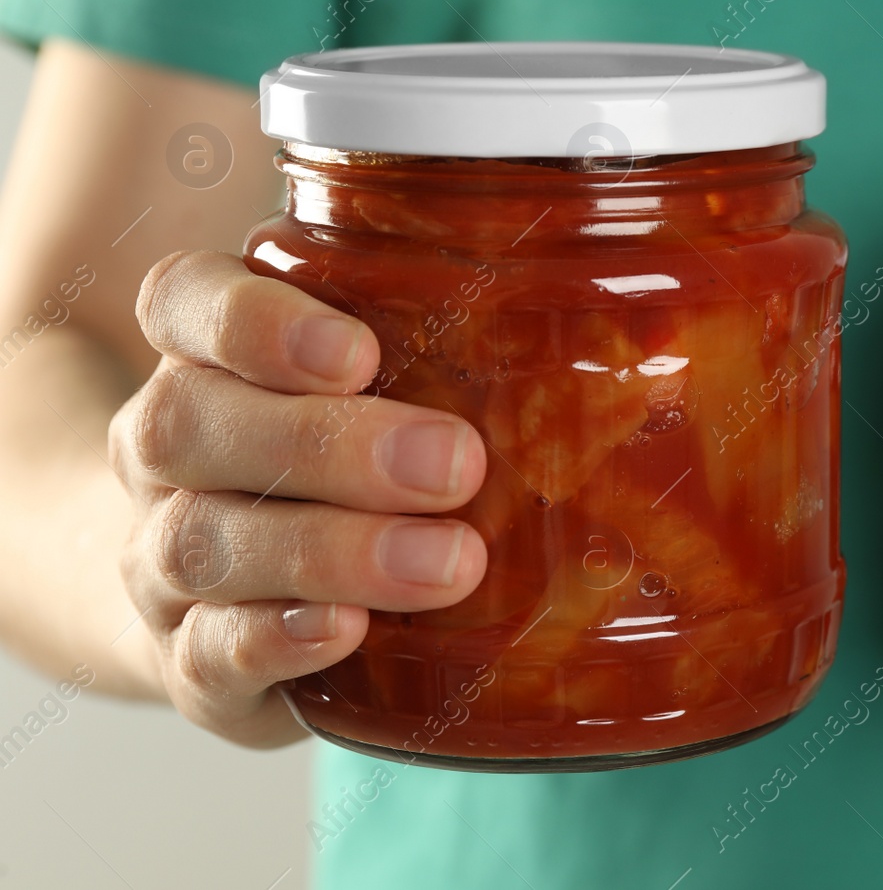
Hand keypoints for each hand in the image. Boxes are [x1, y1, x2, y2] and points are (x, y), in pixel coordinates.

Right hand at [109, 251, 488, 747]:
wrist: (224, 598)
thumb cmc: (337, 465)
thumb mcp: (383, 391)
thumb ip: (456, 353)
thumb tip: (637, 336)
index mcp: (204, 359)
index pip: (185, 302)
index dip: (254, 322)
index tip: (359, 352)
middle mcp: (164, 454)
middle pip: (190, 424)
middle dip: (328, 443)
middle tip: (455, 464)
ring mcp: (161, 563)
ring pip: (200, 542)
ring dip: (332, 550)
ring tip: (450, 563)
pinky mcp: (189, 663)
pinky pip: (206, 652)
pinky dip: (276, 639)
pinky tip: (347, 631)